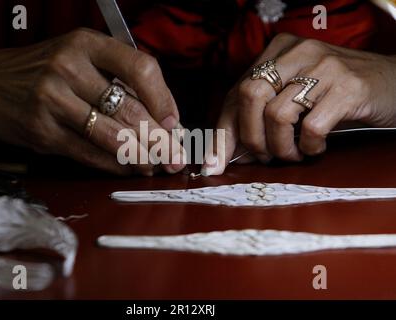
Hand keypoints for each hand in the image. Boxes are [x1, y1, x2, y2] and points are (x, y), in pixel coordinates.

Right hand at [0, 28, 185, 174]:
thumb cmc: (43, 70)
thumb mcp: (78, 57)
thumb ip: (115, 78)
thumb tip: (160, 116)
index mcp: (86, 44)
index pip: (140, 67)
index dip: (164, 98)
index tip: (174, 123)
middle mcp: (69, 68)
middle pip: (130, 109)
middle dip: (161, 140)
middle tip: (176, 157)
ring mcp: (52, 101)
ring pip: (112, 136)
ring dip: (142, 157)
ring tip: (158, 166)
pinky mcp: (42, 132)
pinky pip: (89, 154)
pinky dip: (115, 165)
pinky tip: (130, 169)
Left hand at [202, 33, 395, 175]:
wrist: (391, 85)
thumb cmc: (333, 96)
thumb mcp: (293, 98)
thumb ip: (260, 116)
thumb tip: (225, 155)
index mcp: (277, 52)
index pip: (236, 93)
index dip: (223, 133)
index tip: (213, 165)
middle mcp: (297, 52)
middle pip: (250, 96)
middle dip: (252, 138)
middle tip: (266, 156)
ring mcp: (324, 66)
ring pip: (278, 114)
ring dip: (281, 147)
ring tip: (294, 154)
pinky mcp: (348, 86)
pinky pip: (311, 126)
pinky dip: (308, 147)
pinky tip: (316, 148)